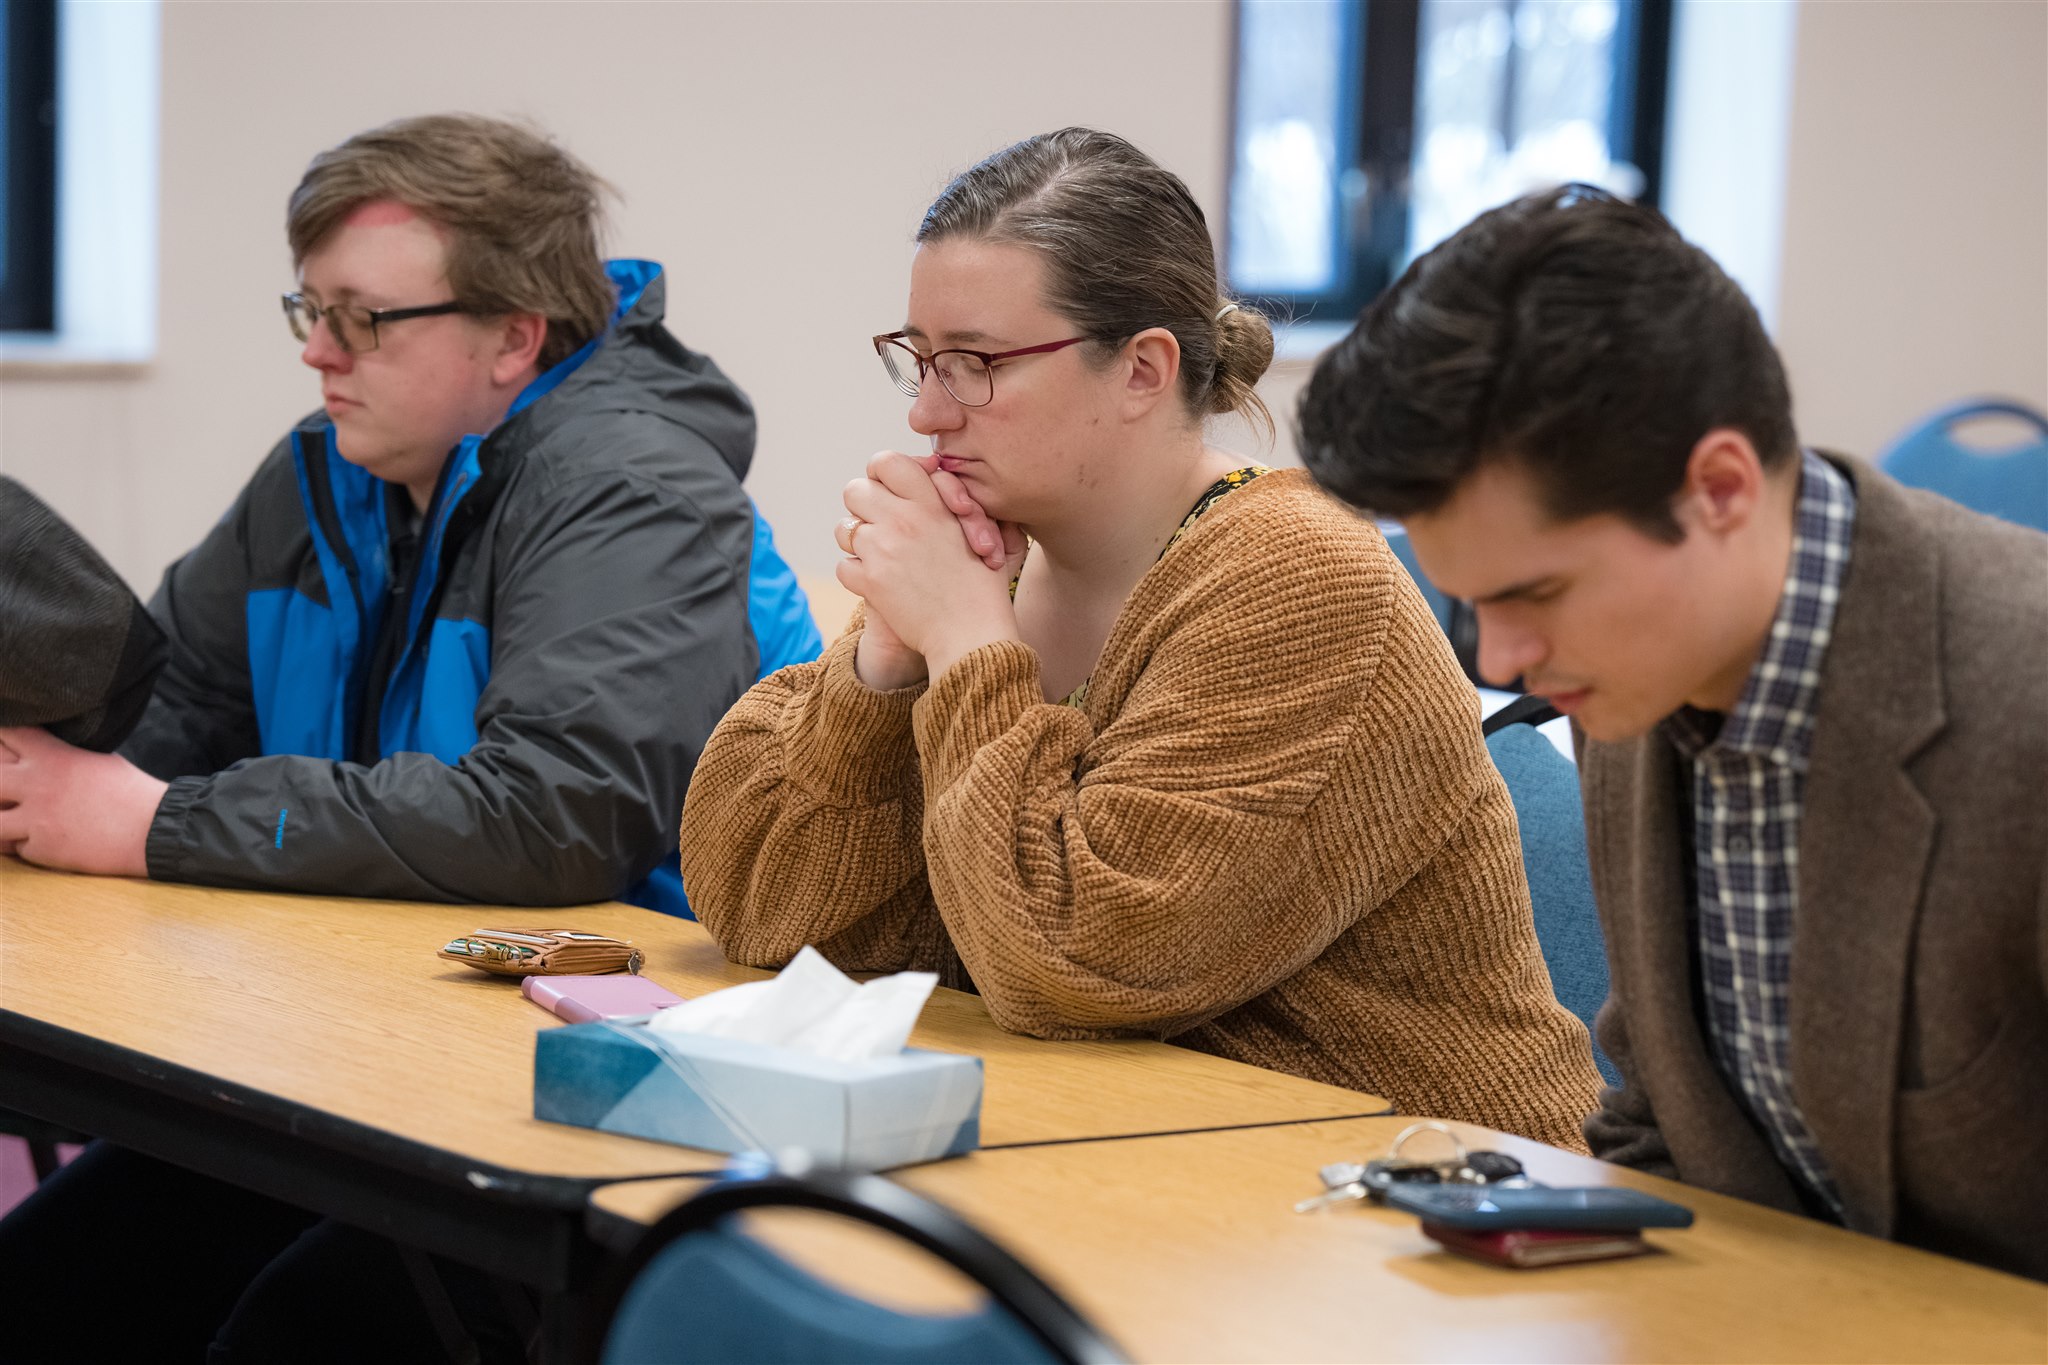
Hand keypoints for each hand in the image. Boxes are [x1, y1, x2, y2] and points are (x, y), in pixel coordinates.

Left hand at [0, 727, 165, 876]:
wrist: (155, 830)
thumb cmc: (132, 793)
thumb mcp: (95, 759)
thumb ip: (59, 756)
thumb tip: (37, 754)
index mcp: (54, 756)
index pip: (7, 734)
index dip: (0, 739)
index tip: (5, 748)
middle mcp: (38, 784)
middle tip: (10, 791)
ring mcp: (37, 818)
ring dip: (1, 820)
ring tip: (17, 820)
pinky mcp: (43, 848)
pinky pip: (15, 848)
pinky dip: (24, 845)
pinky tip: (44, 840)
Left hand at [836, 452, 1021, 686]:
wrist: (973, 632)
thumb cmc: (984, 581)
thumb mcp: (983, 525)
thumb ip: (955, 493)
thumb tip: (930, 465)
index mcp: (929, 502)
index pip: (885, 462)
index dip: (883, 473)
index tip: (893, 490)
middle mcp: (901, 520)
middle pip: (854, 490)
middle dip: (865, 505)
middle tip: (883, 523)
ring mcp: (882, 551)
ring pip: (844, 529)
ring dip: (860, 542)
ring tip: (883, 556)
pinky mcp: (870, 582)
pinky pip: (844, 566)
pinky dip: (858, 575)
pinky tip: (880, 583)